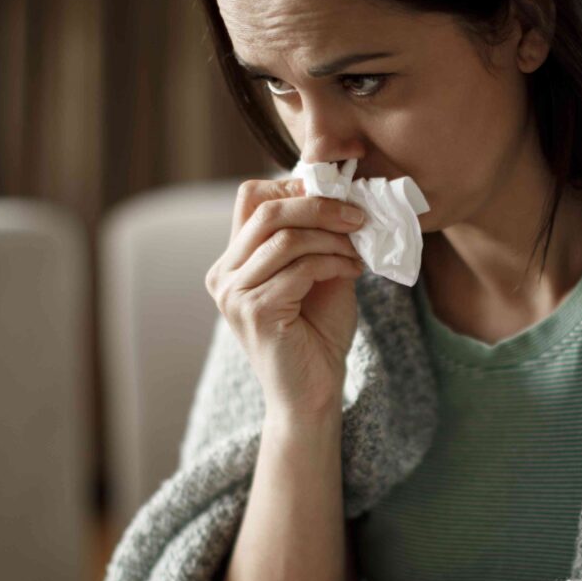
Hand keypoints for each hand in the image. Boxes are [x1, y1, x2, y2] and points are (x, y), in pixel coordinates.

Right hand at [206, 177, 366, 418]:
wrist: (313, 394)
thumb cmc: (317, 336)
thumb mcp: (320, 274)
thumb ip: (319, 238)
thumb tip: (341, 196)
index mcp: (233, 261)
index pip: (251, 199)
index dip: (294, 186)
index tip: (337, 194)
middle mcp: (223, 274)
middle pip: (267, 211)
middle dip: (319, 206)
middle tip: (358, 215)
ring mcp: (233, 294)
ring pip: (285, 238)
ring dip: (331, 238)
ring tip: (358, 249)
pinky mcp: (254, 311)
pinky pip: (299, 268)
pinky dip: (333, 262)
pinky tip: (353, 270)